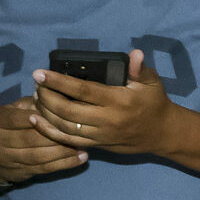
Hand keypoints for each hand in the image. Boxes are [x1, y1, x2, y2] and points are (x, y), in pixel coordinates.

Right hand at [0, 97, 87, 182]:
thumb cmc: (9, 126)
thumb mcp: (13, 110)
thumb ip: (31, 104)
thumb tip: (53, 95)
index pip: (16, 118)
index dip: (37, 117)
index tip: (58, 113)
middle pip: (30, 139)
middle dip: (55, 135)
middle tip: (77, 130)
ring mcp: (8, 159)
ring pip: (39, 156)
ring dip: (63, 151)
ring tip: (84, 145)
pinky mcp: (21, 172)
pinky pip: (45, 169)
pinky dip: (65, 164)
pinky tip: (82, 158)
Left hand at [30, 49, 176, 156]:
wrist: (162, 133)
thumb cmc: (154, 103)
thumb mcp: (152, 82)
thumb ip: (139, 68)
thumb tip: (135, 53)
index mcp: (119, 101)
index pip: (83, 90)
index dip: (59, 82)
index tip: (40, 73)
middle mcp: (108, 119)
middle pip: (68, 110)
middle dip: (47, 97)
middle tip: (36, 85)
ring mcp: (101, 135)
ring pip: (65, 126)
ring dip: (45, 112)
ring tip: (36, 98)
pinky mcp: (98, 145)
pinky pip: (69, 140)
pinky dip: (50, 131)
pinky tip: (37, 120)